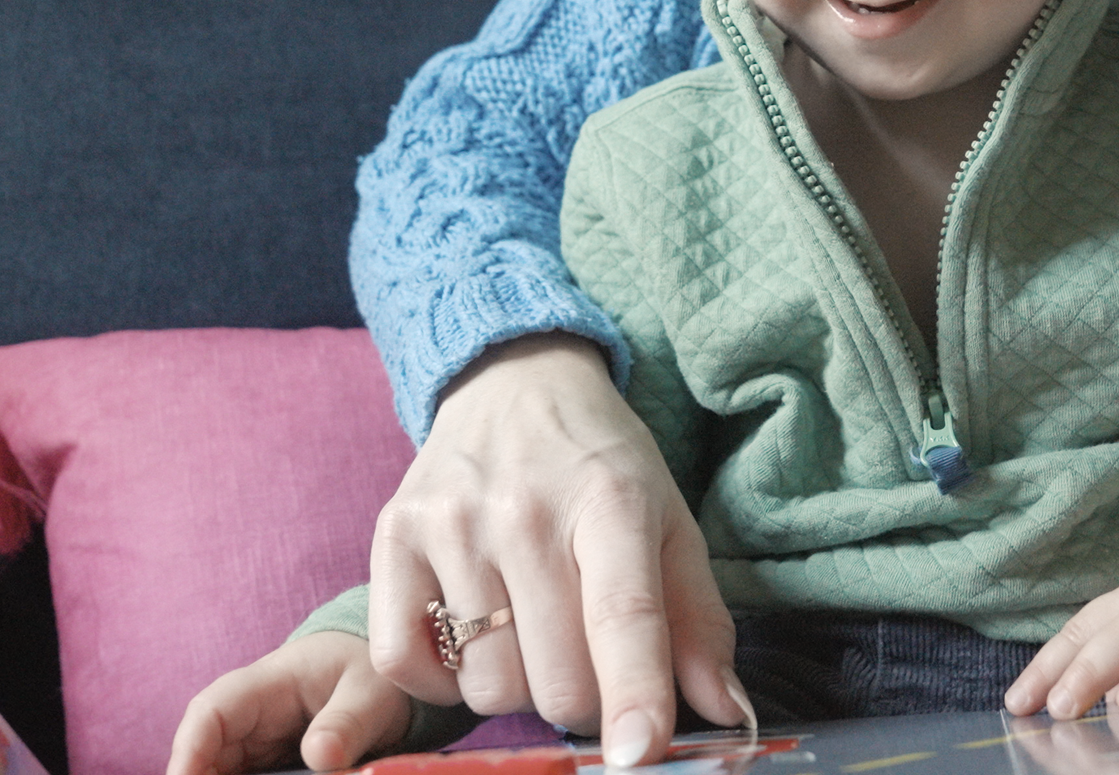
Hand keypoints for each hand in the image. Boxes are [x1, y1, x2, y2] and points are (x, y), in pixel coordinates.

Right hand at [166, 630, 407, 774]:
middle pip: (204, 754)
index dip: (190, 750)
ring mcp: (254, 744)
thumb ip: (347, 722)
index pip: (211, 712)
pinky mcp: (265, 766)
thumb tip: (321, 754)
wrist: (377, 675)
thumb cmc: (370, 672)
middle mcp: (248, 716)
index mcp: (267, 684)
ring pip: (218, 771)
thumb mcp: (371, 692)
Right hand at [369, 334, 751, 763]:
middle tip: (587, 655)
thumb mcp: (671, 522)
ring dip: (518, 685)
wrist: (513, 382)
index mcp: (612, 500)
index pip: (623, 615)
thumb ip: (700, 621)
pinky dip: (444, 679)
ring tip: (530, 628)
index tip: (637, 753)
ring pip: (488, 685)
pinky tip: (473, 636)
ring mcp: (452, 522)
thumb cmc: (600, 465)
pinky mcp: (393, 536)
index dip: (633, 695)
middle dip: (585, 698)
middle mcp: (525, 509)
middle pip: (556, 679)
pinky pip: (408, 665)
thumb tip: (725, 711)